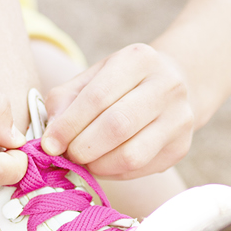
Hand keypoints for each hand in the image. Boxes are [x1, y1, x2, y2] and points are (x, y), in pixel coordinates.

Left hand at [41, 42, 193, 178]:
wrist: (171, 86)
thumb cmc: (120, 84)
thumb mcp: (91, 78)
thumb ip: (65, 102)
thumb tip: (51, 140)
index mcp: (139, 59)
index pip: (98, 96)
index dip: (69, 125)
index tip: (50, 144)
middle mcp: (167, 85)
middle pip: (118, 126)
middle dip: (83, 147)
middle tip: (68, 155)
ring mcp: (179, 118)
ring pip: (132, 155)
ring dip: (98, 165)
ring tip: (85, 160)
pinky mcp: (181, 147)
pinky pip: (140, 169)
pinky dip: (113, 172)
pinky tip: (105, 162)